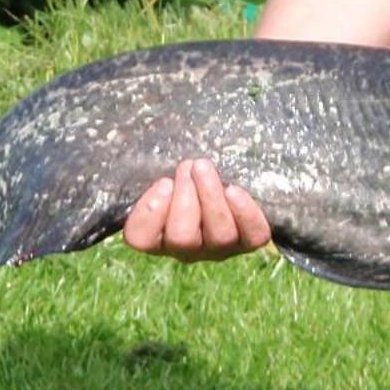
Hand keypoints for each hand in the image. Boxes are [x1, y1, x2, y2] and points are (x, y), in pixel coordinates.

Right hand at [122, 157, 271, 261]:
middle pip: (182, 238)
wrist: (230, 175)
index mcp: (157, 234)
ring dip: (211, 196)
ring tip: (205, 167)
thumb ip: (152, 166)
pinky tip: (234, 190)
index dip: (150, 213)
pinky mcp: (249, 240)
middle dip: (185, 197)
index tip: (163, 182)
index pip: (140, 238)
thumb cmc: (186, 170)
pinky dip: (244, 212)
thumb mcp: (166, 168)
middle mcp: (187, 249)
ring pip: (218, 236)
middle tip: (188, 166)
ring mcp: (219, 247)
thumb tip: (136, 141)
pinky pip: (252, 235)